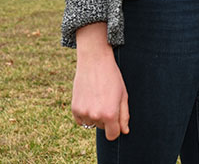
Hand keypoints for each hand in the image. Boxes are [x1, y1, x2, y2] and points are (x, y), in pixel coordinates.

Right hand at [71, 23, 129, 140]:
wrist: (94, 62)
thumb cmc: (112, 77)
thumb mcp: (123, 95)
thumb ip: (124, 116)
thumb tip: (124, 131)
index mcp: (110, 114)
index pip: (113, 135)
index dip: (116, 129)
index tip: (116, 120)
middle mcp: (95, 116)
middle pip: (103, 128)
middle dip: (106, 118)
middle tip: (107, 100)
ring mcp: (83, 113)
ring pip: (92, 124)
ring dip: (95, 116)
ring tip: (98, 98)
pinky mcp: (74, 109)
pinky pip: (81, 121)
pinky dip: (85, 114)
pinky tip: (89, 99)